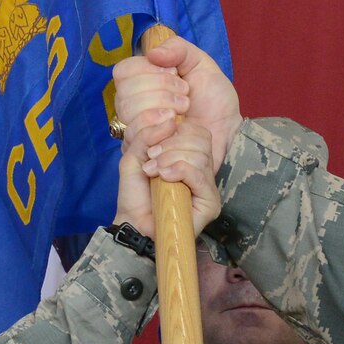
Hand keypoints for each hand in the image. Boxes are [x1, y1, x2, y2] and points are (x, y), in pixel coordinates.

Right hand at [113, 33, 241, 172]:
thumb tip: (152, 53)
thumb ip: (178, 49)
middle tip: (185, 95)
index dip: (147, 70)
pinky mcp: (143, 153)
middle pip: (124, 94)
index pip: (123, 72)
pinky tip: (177, 127)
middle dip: (159, 89)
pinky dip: (159, 127)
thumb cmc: (213, 99)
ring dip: (160, 106)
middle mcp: (133, 107)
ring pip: (129, 115)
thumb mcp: (201, 64)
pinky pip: (136, 138)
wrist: (228, 131)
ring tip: (184, 109)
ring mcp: (136, 131)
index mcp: (141, 82)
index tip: (174, 72)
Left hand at [114, 117, 220, 236]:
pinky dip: (180, 170)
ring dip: (171, 158)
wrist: (133, 224)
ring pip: (200, 156)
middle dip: (171, 145)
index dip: (178, 130)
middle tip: (151, 159)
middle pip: (200, 140)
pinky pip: (200, 174)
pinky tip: (165, 176)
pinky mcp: (210, 202)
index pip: (197, 131)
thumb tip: (171, 119)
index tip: (153, 145)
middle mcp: (202, 170)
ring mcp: (208, 187)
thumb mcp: (135, 156)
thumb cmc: (135, 195)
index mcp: (189, 157)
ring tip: (153, 171)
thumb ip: (148, 134)